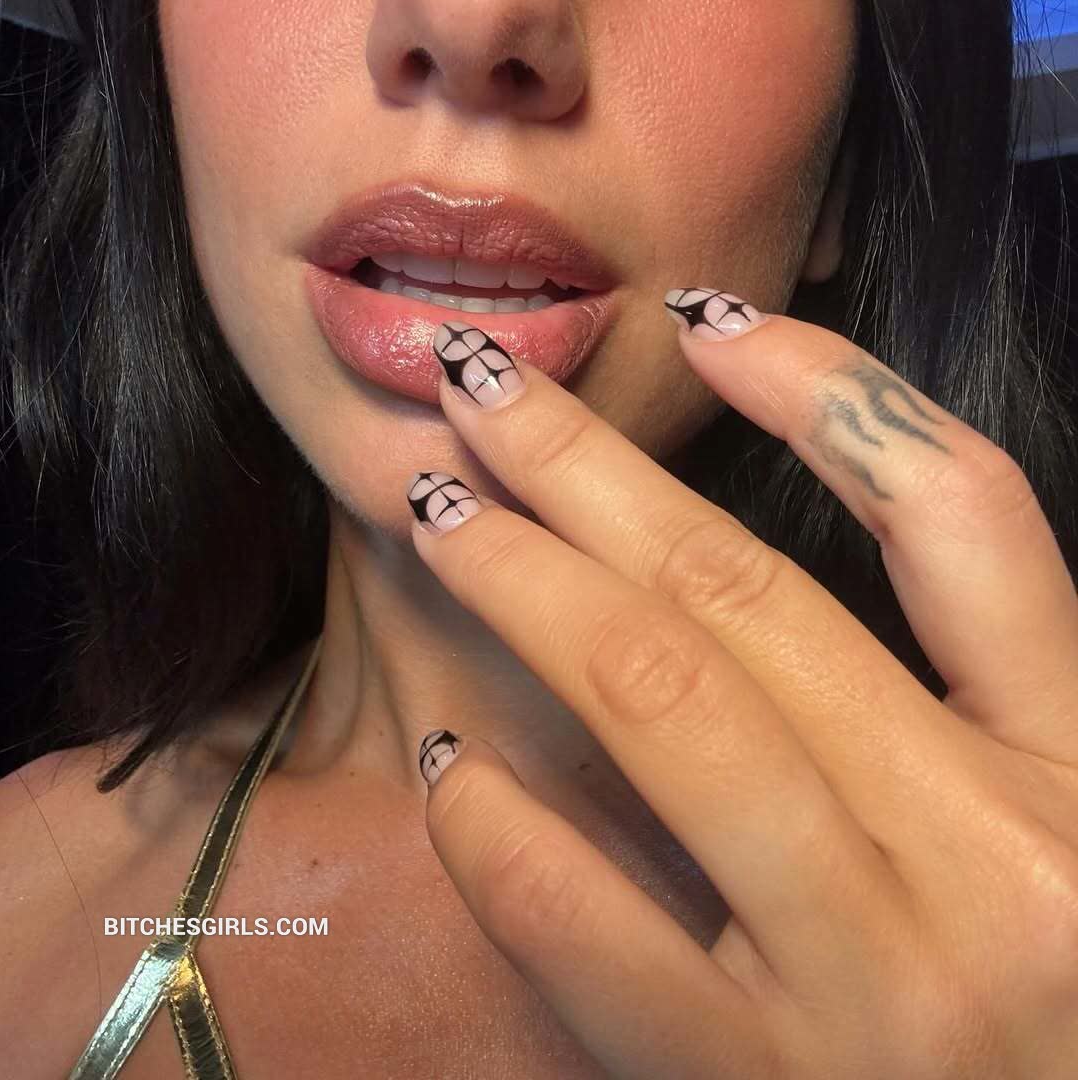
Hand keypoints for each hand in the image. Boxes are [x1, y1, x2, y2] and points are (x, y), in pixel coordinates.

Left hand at [405, 291, 1077, 1078]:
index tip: (706, 323)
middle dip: (591, 464)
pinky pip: (588, 925)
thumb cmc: (1054, 1010)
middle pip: (750, 590)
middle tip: (484, 387)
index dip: (826, 388)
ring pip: (663, 706)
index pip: (963, 510)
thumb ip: (968, 707)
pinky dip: (501, 829)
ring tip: (441, 509)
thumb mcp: (1061, 835)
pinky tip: (453, 764)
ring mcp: (873, 987)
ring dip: (525, 583)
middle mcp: (995, 859)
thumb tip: (759, 565)